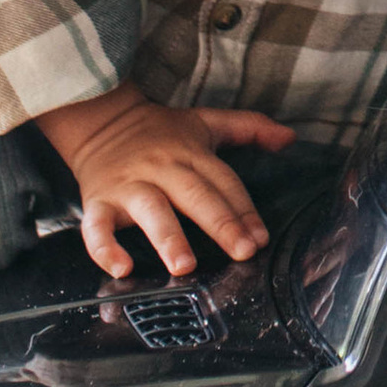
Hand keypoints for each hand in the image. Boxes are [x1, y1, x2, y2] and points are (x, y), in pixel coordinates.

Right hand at [36, 81, 294, 281]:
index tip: (261, 238)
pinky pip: (97, 227)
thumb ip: (249, 127)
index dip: (244, 210)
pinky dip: (104, 248)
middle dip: (220, 224)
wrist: (100, 118)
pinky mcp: (98, 201)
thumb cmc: (159, 130)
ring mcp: (129, 186)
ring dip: (168, 237)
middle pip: (195, 195)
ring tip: (185, 266)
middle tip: (242, 252)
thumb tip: (290, 137)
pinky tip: (121, 268)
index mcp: (190, 153)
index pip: (224, 182)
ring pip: (150, 211)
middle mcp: (162, 168)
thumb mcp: (206, 122)